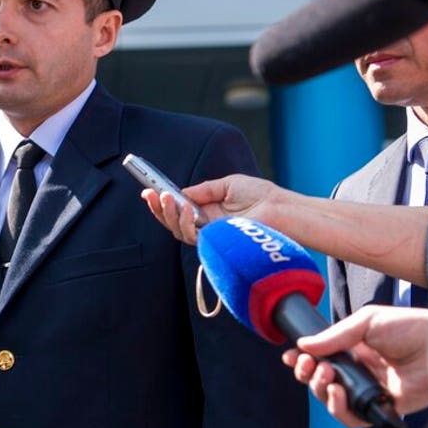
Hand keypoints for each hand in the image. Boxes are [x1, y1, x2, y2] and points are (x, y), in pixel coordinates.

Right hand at [142, 174, 284, 243]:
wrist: (280, 208)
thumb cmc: (260, 196)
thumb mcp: (227, 184)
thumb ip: (204, 189)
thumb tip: (182, 192)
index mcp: (207, 210)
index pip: (178, 208)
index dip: (161, 202)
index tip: (148, 190)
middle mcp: (205, 224)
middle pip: (172, 221)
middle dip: (158, 209)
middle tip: (150, 194)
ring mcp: (210, 234)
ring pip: (177, 230)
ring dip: (168, 214)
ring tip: (167, 198)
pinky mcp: (215, 242)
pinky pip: (191, 236)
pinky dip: (185, 222)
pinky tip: (186, 208)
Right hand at [280, 305, 427, 427]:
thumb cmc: (412, 328)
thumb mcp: (367, 321)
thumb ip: (336, 335)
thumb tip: (304, 344)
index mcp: (355, 349)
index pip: (322, 358)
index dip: (304, 360)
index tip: (291, 357)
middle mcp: (360, 371)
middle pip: (322, 382)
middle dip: (309, 376)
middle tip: (310, 367)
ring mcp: (370, 391)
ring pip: (334, 402)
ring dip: (322, 392)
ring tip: (329, 380)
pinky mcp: (383, 408)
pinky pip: (355, 418)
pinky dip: (341, 410)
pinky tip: (339, 395)